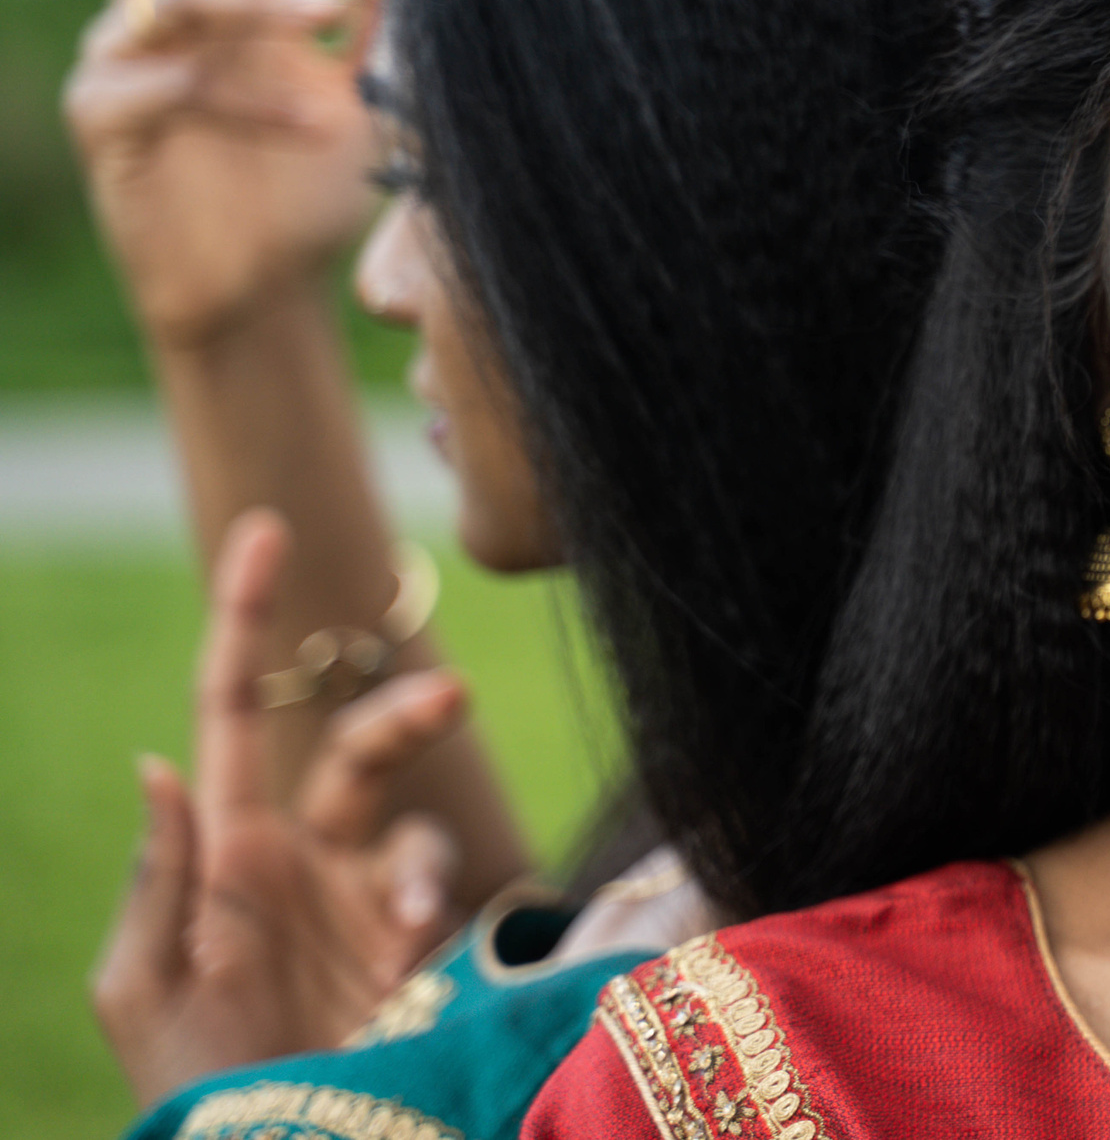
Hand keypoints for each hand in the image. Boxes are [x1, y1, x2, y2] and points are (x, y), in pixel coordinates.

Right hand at [62, 0, 378, 347]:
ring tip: (334, 26)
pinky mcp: (106, 117)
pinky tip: (307, 123)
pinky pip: (167, 84)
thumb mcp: (370, 79)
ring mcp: (124, 52)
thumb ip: (387, 0)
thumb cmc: (310, 176)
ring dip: (264, 2)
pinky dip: (247, 99)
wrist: (264, 291)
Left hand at [91, 511, 468, 1106]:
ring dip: (423, 864)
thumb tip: (160, 759)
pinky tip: (417, 959)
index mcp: (220, 854)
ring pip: (413, 824)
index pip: (230, 713)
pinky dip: (435, 912)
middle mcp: (297, 864)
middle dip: (403, 717)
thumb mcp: (152, 990)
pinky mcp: (417, 949)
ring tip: (415, 933)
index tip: (260, 530)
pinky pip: (443, 894)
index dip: (244, 621)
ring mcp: (362, 906)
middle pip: (354, 750)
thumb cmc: (198, 1087)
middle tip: (452, 700)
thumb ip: (168, 878)